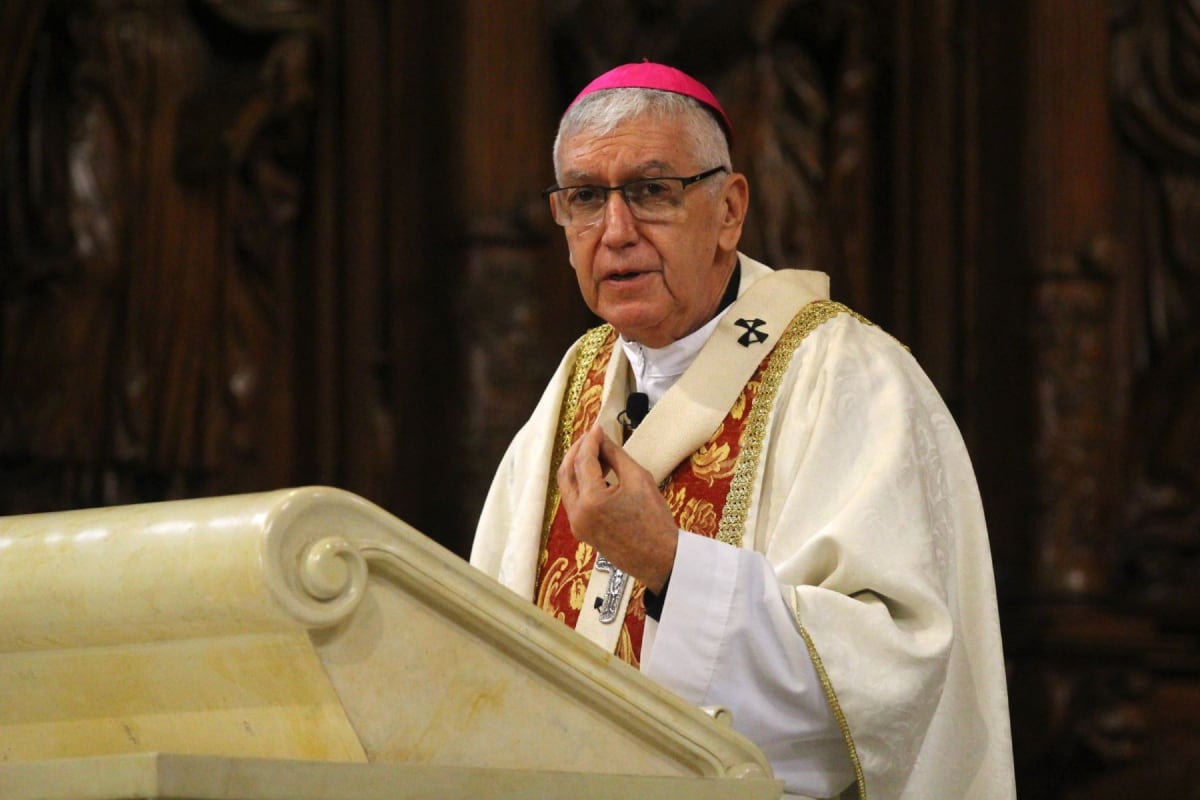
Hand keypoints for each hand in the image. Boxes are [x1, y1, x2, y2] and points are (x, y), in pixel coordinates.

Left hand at [556, 424, 677, 593]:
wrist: (660, 560)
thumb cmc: (655, 523)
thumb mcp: (639, 480)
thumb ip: (616, 456)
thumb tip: (603, 441)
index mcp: (592, 500)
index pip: (583, 460)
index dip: (590, 441)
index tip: (598, 428)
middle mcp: (578, 513)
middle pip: (566, 472)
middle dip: (577, 451)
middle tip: (592, 438)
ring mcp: (577, 525)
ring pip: (567, 487)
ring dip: (577, 467)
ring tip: (597, 454)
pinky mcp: (582, 531)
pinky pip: (574, 501)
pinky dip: (581, 484)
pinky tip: (598, 475)